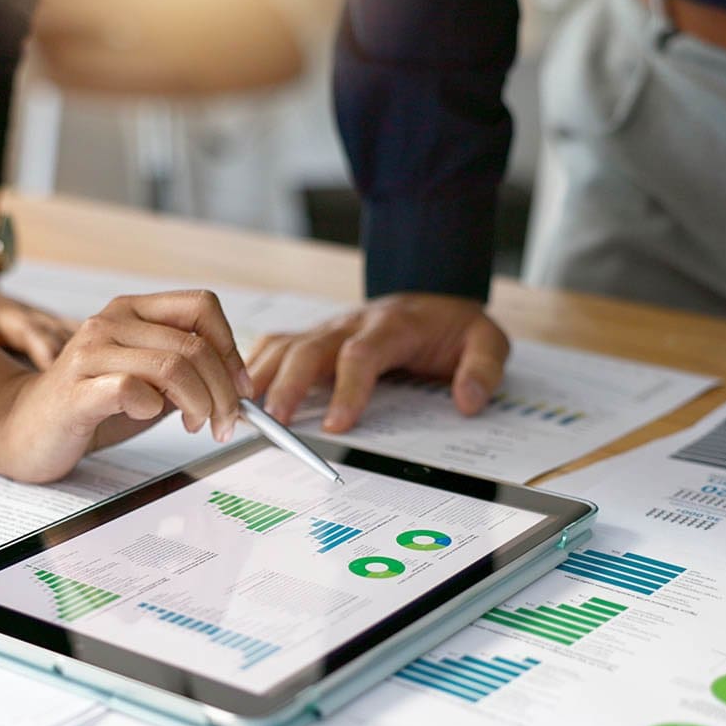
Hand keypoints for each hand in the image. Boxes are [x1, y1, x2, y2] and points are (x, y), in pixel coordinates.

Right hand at [0, 290, 252, 482]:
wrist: (24, 430)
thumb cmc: (89, 407)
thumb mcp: (146, 381)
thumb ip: (183, 374)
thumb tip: (235, 385)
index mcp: (130, 311)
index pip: (202, 305)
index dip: (231, 347)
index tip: (242, 387)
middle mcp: (110, 321)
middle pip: (194, 345)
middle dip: (224, 391)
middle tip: (225, 423)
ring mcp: (89, 353)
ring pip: (172, 366)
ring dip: (200, 404)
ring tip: (198, 426)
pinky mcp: (75, 390)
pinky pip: (132, 389)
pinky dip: (153, 408)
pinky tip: (148, 417)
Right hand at [248, 294, 509, 431]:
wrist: (434, 300)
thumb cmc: (452, 327)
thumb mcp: (487, 340)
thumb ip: (483, 368)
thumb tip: (467, 401)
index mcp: (393, 324)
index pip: (362, 354)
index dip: (347, 389)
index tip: (337, 425)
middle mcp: (352, 323)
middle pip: (310, 346)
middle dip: (288, 383)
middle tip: (274, 421)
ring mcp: (328, 329)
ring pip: (284, 344)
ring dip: (259, 376)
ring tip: (240, 411)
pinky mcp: (313, 338)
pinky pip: (275, 347)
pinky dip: (251, 368)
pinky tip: (237, 396)